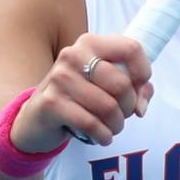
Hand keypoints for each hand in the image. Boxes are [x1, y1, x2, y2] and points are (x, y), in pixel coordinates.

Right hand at [13, 35, 153, 149]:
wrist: (36, 117)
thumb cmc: (79, 98)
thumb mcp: (105, 85)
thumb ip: (135, 88)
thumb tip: (140, 107)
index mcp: (90, 43)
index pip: (131, 48)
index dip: (143, 72)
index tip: (138, 89)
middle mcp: (73, 55)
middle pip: (122, 83)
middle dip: (128, 107)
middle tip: (121, 115)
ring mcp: (59, 78)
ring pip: (108, 107)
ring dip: (116, 125)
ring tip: (110, 128)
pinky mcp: (51, 103)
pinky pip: (90, 124)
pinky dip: (103, 136)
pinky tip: (101, 137)